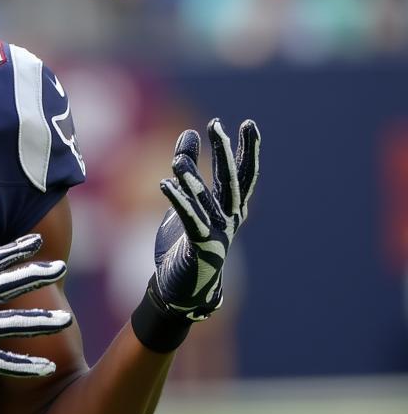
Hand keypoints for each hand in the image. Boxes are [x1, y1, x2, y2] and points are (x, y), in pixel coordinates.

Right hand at [0, 233, 72, 406]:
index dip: (13, 250)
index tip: (37, 241)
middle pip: (5, 284)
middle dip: (35, 273)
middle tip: (61, 266)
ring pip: (11, 323)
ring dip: (41, 321)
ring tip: (68, 321)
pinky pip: (2, 362)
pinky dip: (26, 365)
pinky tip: (47, 367)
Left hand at [151, 118, 260, 320]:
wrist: (182, 289)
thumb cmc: (184, 243)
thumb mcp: (187, 200)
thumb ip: (189, 166)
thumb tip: (188, 132)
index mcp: (229, 208)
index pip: (243, 174)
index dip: (247, 150)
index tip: (249, 124)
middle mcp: (229, 219)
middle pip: (229, 181)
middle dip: (224, 153)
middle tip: (217, 127)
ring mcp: (217, 234)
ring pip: (205, 201)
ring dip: (192, 179)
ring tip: (177, 158)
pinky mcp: (200, 247)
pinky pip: (189, 220)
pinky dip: (178, 202)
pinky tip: (165, 184)